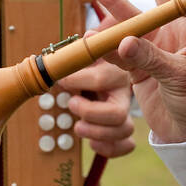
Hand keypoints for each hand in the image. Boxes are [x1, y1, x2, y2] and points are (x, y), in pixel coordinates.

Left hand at [57, 36, 135, 158]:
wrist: (97, 76)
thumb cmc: (88, 65)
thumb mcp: (85, 54)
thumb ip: (83, 49)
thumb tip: (88, 37)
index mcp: (116, 72)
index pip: (100, 79)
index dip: (76, 80)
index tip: (60, 79)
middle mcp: (124, 93)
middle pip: (116, 113)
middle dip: (90, 113)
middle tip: (72, 104)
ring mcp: (126, 112)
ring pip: (123, 130)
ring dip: (96, 133)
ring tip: (77, 127)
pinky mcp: (123, 131)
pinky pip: (126, 145)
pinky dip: (109, 148)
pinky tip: (92, 142)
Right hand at [87, 0, 185, 144]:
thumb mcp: (181, 80)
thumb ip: (151, 60)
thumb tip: (122, 42)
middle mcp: (178, 33)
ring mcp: (158, 48)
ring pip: (134, 18)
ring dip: (115, 0)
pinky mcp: (140, 68)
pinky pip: (119, 50)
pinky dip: (105, 42)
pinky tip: (91, 31)